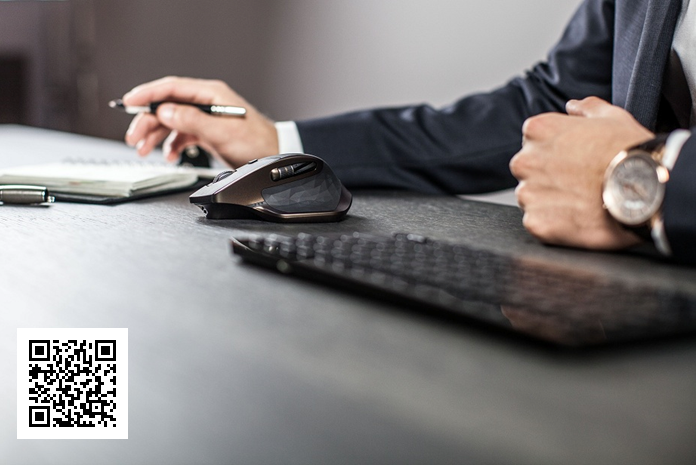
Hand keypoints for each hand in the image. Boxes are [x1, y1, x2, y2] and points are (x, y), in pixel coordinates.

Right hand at [123, 76, 278, 165]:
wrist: (274, 156)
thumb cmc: (256, 142)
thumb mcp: (222, 132)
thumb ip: (192, 120)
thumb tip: (165, 111)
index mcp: (211, 94)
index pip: (171, 88)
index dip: (147, 94)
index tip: (128, 102)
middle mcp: (206, 103)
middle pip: (167, 107)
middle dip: (147, 121)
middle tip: (133, 137)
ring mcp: (206, 118)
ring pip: (172, 122)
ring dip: (156, 135)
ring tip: (143, 149)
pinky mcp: (207, 132)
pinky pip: (182, 135)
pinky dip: (172, 145)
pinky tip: (168, 155)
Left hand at [509, 97, 653, 249]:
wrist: (647, 192)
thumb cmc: (631, 153)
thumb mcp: (613, 118)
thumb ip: (587, 109)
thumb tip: (573, 106)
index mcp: (538, 130)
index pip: (534, 140)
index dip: (557, 151)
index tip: (575, 159)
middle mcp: (525, 160)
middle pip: (528, 169)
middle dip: (549, 176)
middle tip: (580, 182)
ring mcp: (528, 193)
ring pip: (530, 197)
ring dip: (550, 200)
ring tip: (581, 201)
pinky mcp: (535, 222)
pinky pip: (537, 223)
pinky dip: (553, 223)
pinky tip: (578, 218)